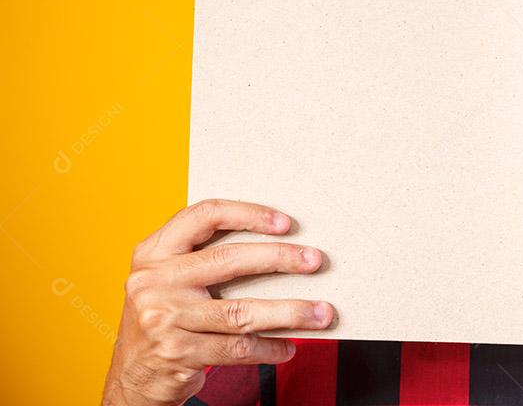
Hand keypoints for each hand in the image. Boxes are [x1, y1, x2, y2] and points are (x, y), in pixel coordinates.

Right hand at [101, 199, 334, 405]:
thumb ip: (203, 256)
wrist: (132, 377)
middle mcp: (154, 281)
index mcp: (153, 252)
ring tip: (321, 313)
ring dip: (290, 312)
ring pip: (241, 312)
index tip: (285, 222)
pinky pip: (237, 348)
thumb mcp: (168, 278)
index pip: (205, 215)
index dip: (248, 214)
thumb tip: (277, 242)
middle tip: (315, 261)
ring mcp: (164, 319)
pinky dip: (269, 348)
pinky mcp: (178, 353)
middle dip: (281, 259)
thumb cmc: (164, 317)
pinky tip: (289, 346)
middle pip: (230, 260)